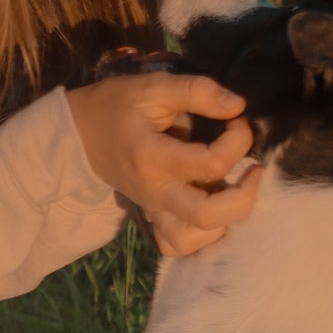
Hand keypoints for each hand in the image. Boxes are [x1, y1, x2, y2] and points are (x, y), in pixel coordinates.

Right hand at [66, 71, 259, 256]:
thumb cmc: (116, 106)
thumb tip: (237, 105)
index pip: (212, 164)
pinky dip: (201, 237)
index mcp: (153, 158)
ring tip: (233, 189)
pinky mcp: (153, 217)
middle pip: (209, 215)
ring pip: (196, 239)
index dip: (239, 141)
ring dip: (226, 219)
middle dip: (245, 194)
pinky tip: (212, 210)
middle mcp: (155, 192)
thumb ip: (197, 91)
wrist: (79, 133)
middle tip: (253, 168)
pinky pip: (178, 245)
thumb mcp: (153, 87)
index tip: (236, 121)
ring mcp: (153, 210)